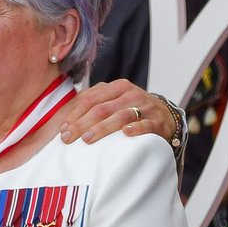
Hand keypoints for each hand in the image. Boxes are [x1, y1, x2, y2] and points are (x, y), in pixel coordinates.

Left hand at [59, 79, 173, 145]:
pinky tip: (126, 134)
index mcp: (116, 87)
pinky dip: (136, 128)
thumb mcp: (113, 102)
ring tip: (87, 139)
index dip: (74, 114)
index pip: (90, 99)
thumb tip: (63, 122)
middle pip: (101, 108)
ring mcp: (145, 107)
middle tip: (68, 138)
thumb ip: (93, 105)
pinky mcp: (157, 121)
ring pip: (121, 116)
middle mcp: (130, 94)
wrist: (165, 116)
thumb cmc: (131, 111)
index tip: (62, 130)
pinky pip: (146, 124)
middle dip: (82, 124)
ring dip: (102, 128)